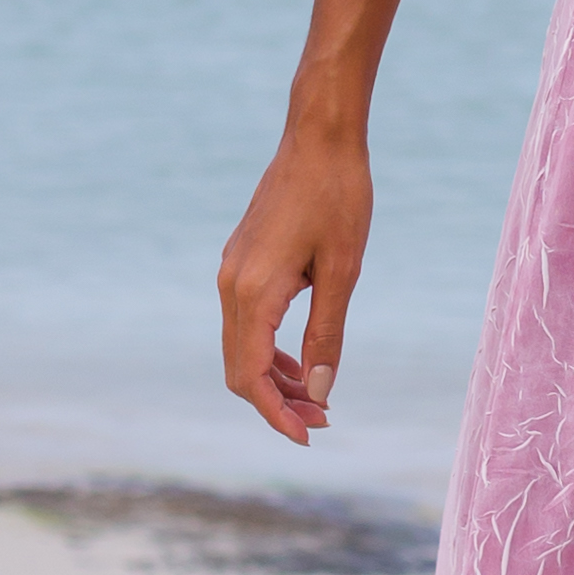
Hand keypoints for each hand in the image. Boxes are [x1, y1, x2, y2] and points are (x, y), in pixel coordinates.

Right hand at [218, 111, 372, 446]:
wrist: (318, 137)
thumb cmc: (339, 197)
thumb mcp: (343, 271)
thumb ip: (327, 333)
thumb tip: (321, 391)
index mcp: (253, 291)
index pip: (251, 376)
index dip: (277, 414)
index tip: (309, 437)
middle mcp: (230, 285)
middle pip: (239, 369)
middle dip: (277, 402)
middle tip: (324, 420)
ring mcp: (230, 272)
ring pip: (240, 348)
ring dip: (274, 378)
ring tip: (319, 396)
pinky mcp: (240, 262)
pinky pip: (244, 323)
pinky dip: (269, 350)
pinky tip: (302, 359)